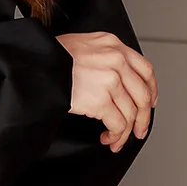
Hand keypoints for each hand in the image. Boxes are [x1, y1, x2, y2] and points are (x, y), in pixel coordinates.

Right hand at [56, 31, 157, 151]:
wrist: (35, 64)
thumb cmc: (50, 57)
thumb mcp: (80, 45)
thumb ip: (100, 56)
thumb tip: (110, 79)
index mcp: (113, 45)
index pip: (145, 69)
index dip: (151, 90)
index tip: (149, 103)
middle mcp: (116, 61)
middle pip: (142, 94)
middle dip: (143, 118)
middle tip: (139, 130)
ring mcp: (110, 81)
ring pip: (130, 113)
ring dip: (126, 132)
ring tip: (116, 140)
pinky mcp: (100, 100)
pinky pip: (118, 124)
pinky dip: (115, 135)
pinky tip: (107, 137)